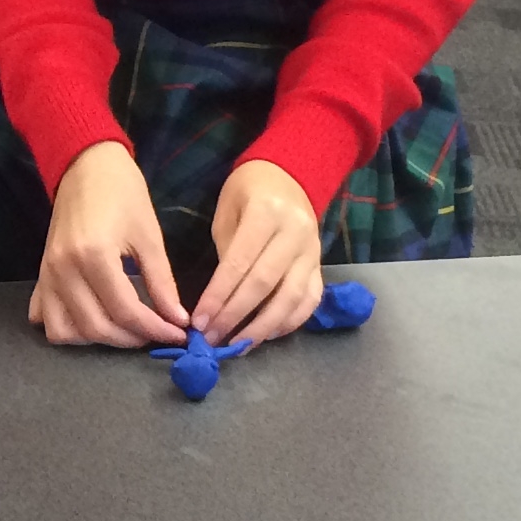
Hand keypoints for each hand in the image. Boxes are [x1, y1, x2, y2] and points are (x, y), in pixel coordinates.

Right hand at [31, 142, 187, 347]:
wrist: (85, 165)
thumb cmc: (122, 192)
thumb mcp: (150, 235)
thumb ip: (161, 282)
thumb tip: (178, 319)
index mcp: (93, 255)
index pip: (125, 311)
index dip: (155, 329)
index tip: (178, 335)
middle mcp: (64, 269)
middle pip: (96, 327)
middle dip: (130, 338)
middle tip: (156, 333)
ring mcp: (47, 274)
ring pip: (66, 331)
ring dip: (97, 339)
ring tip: (124, 328)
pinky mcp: (41, 274)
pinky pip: (47, 318)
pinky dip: (68, 328)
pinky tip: (92, 318)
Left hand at [199, 159, 327, 345]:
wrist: (289, 175)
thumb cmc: (247, 193)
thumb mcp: (228, 213)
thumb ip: (227, 254)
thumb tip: (218, 303)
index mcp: (266, 214)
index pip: (239, 264)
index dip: (219, 297)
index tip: (199, 321)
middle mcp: (295, 233)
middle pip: (265, 285)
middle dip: (235, 316)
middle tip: (212, 338)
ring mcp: (312, 251)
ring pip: (291, 299)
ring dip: (263, 327)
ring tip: (237, 345)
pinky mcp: (321, 265)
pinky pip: (310, 300)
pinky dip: (290, 322)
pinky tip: (267, 335)